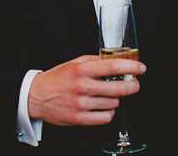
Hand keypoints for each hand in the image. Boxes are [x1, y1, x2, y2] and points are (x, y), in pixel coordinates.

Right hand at [27, 55, 144, 125]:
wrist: (37, 96)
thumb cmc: (58, 78)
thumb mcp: (75, 63)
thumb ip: (96, 61)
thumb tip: (118, 59)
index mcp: (82, 70)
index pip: (113, 66)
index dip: (131, 67)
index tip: (141, 68)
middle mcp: (82, 86)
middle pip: (117, 88)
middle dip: (131, 86)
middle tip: (134, 84)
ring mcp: (80, 104)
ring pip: (113, 103)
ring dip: (116, 99)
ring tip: (109, 95)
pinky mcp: (78, 119)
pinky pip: (105, 117)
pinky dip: (109, 112)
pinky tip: (104, 107)